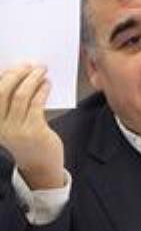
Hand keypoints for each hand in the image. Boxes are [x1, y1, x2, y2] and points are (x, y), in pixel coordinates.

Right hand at [0, 65, 63, 188]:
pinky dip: (42, 90)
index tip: (14, 64)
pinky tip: (47, 84)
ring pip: (20, 95)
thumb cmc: (28, 140)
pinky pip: (36, 104)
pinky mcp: (33, 131)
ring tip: (41, 71)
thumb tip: (20, 76)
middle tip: (30, 65)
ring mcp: (15, 130)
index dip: (2, 75)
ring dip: (32, 79)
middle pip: (3, 90)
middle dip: (17, 73)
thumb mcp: (13, 123)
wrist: (40, 165)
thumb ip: (12, 105)